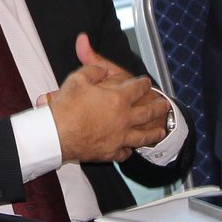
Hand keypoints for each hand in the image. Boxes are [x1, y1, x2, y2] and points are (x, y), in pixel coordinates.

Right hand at [45, 34, 169, 163]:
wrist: (57, 136)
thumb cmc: (67, 107)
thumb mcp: (78, 78)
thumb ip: (93, 69)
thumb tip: (102, 68)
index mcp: (118, 98)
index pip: (137, 88)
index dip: (143, 83)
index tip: (146, 82)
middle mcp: (124, 119)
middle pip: (147, 112)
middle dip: (158, 107)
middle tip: (164, 104)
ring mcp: (119, 138)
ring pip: (143, 137)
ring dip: (154, 133)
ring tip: (161, 131)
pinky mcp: (111, 152)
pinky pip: (125, 153)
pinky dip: (129, 150)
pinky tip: (130, 149)